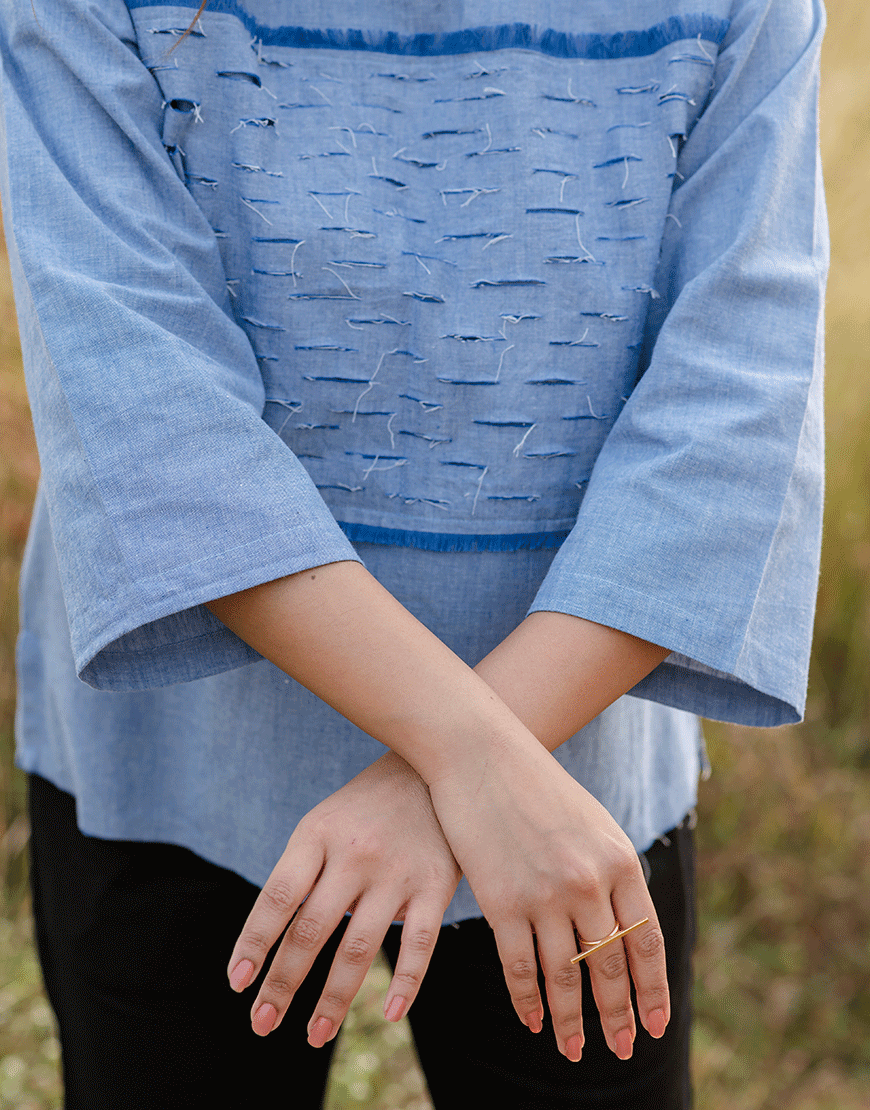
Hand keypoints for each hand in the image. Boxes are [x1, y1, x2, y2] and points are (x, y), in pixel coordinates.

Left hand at [226, 751, 460, 1044]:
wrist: (438, 761)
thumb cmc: (368, 805)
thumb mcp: (326, 821)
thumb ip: (302, 874)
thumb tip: (273, 946)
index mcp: (317, 833)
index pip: (277, 897)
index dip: (255, 943)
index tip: (237, 983)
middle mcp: (354, 853)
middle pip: (311, 930)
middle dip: (283, 982)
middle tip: (262, 1023)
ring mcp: (396, 870)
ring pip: (359, 947)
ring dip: (333, 999)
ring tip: (314, 1034)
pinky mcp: (436, 884)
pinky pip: (419, 943)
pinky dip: (406, 983)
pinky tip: (390, 1013)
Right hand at [428, 739, 668, 1062]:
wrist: (482, 754)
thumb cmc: (537, 786)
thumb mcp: (592, 822)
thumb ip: (613, 872)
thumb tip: (625, 929)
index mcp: (619, 860)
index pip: (646, 942)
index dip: (653, 990)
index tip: (657, 1026)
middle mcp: (588, 882)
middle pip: (608, 968)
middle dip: (617, 1017)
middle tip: (623, 1049)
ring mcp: (543, 894)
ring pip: (564, 977)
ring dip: (572, 1021)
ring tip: (575, 1051)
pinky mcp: (500, 901)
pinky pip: (519, 967)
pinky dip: (528, 1001)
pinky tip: (534, 1021)